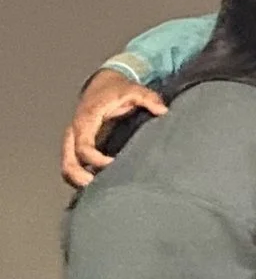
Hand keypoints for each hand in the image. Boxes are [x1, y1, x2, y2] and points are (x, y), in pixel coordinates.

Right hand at [63, 68, 164, 187]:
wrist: (103, 85)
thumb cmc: (118, 90)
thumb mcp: (133, 90)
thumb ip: (148, 98)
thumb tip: (163, 110)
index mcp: (85, 120)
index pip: (83, 146)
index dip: (95, 159)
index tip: (113, 165)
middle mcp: (75, 132)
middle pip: (68, 162)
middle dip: (79, 178)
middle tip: (98, 190)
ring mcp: (74, 140)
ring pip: (68, 166)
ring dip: (80, 181)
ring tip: (101, 193)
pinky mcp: (79, 146)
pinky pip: (75, 165)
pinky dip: (83, 176)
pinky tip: (102, 186)